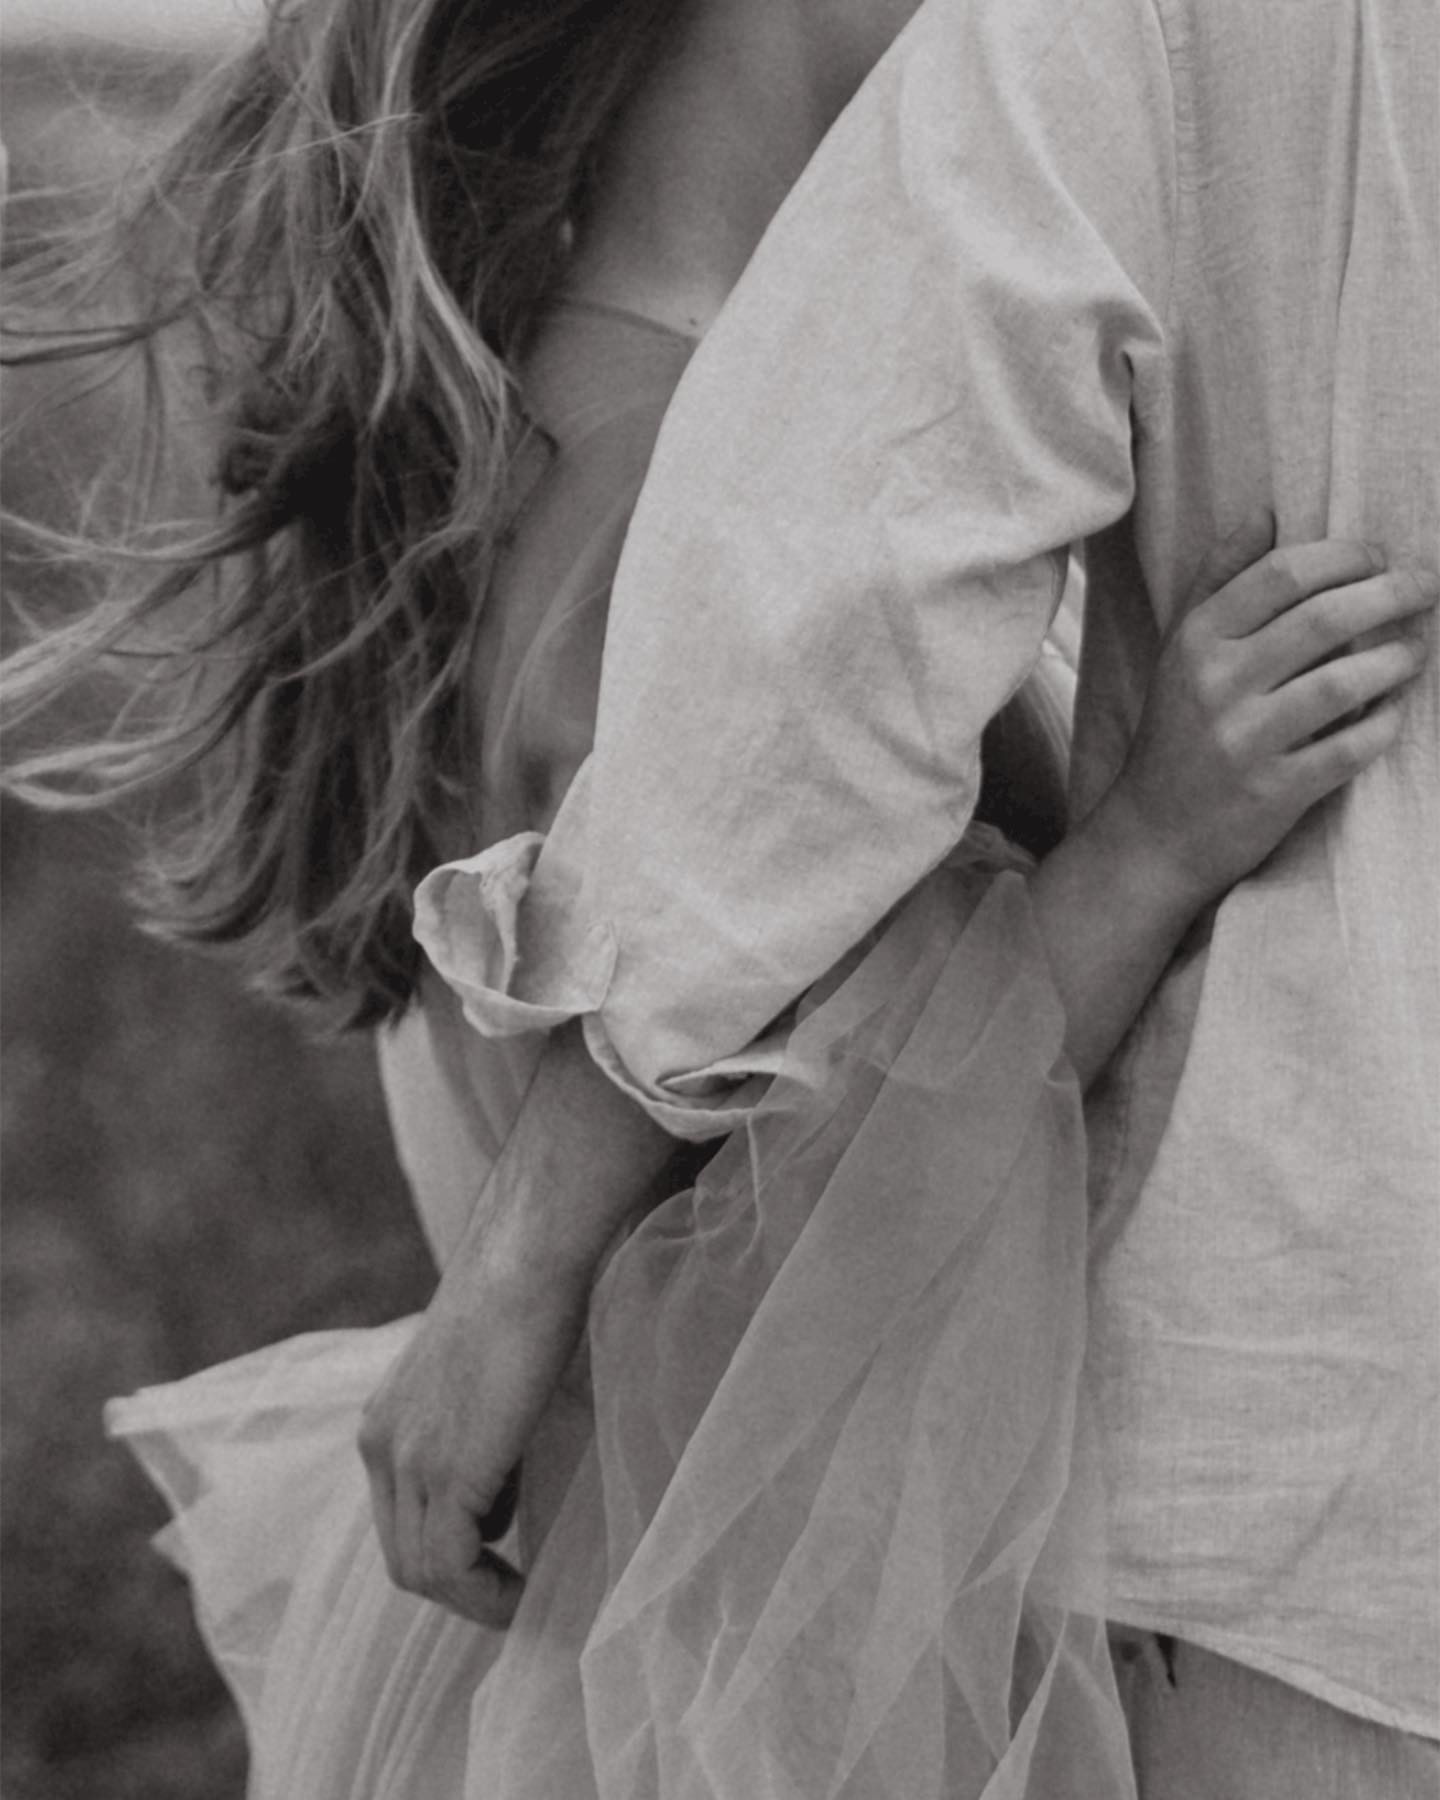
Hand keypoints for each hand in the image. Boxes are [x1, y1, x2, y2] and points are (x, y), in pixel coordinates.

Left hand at [358, 1223, 592, 1626]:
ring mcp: (407, 1459)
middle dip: (460, 1583)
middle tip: (516, 1588)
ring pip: (422, 1569)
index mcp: (386, 1420)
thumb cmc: (525, 1293)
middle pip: (403, 1555)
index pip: (400, 1518)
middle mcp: (380, 1444)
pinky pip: (450, 1567)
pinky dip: (486, 1594)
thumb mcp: (483, 1374)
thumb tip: (504, 1491)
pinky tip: (527, 1590)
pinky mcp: (445, 1472)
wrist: (528, 1254)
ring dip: (475, 1596)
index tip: (503, 1557)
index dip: (451, 1550)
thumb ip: (478, 1430)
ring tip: (525, 1595)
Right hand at [1104, 511, 1436, 906]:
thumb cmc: (1178, 732)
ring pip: (1343, 682)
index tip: (1380, 557)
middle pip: (1323, 618)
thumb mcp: (1180, 649)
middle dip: (1391, 594)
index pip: (1282, 574)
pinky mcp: (1273, 791)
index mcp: (1196, 640)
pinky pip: (1350, 747)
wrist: (1155, 834)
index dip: (1344, 556)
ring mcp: (1245, 740)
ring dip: (1396, 659)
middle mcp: (1217, 685)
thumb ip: (1218, 578)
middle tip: (1426, 587)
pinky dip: (1384, 725)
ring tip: (1415, 650)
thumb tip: (1265, 512)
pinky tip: (1395, 712)